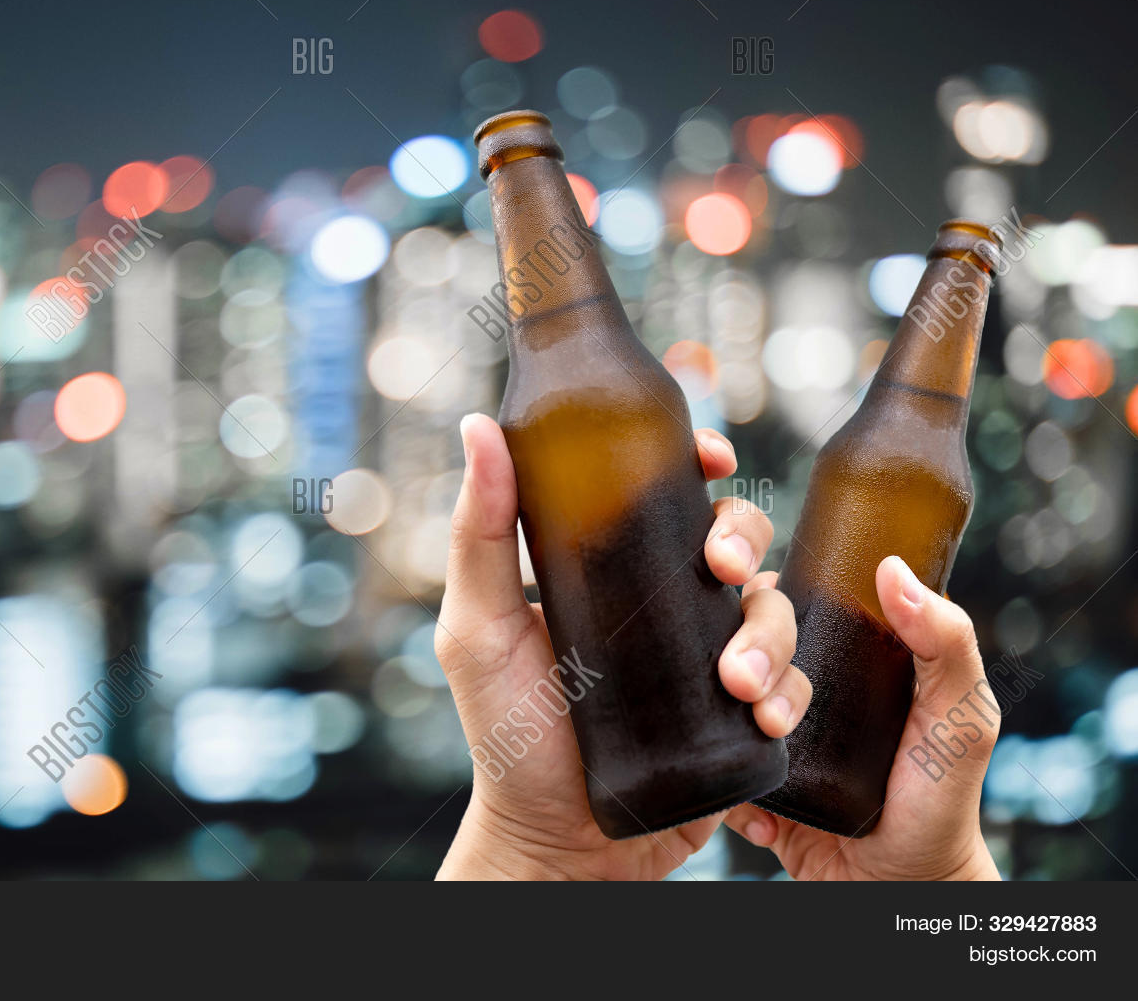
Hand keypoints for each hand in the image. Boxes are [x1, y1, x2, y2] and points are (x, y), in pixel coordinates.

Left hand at [436, 413, 810, 879]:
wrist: (556, 845)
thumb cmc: (507, 735)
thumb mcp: (480, 627)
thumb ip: (479, 532)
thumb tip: (481, 426)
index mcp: (610, 570)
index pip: (665, 494)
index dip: (699, 463)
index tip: (713, 458)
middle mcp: (664, 606)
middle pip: (735, 540)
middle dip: (746, 542)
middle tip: (723, 572)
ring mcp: (706, 659)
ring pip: (772, 611)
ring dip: (771, 635)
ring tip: (737, 681)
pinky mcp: (737, 717)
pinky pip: (792, 685)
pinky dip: (791, 694)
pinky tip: (765, 716)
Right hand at [723, 556, 1000, 879]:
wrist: (901, 885)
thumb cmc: (939, 797)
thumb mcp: (962, 716)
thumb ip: (948, 643)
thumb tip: (893, 571)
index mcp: (836, 643)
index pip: (780, 585)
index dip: (744, 562)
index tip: (733, 567)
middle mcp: (790, 674)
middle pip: (736, 628)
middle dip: (744, 646)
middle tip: (750, 682)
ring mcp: (757, 723)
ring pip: (707, 687)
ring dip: (728, 707)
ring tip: (768, 735)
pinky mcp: (738, 775)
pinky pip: (702, 757)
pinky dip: (727, 774)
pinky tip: (763, 795)